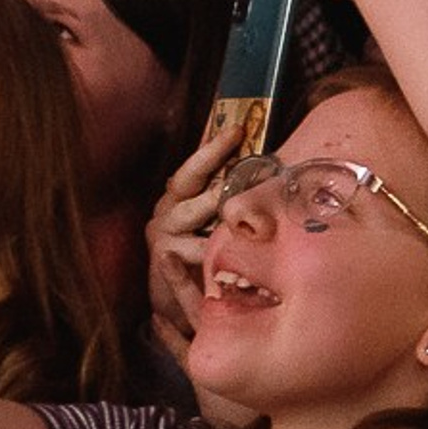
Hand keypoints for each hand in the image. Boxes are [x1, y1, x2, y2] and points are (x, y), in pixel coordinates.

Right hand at [146, 123, 244, 364]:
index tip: (237, 130)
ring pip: (192, 212)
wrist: (180, 298)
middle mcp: (168, 209)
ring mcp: (163, 231)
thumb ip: (228, 202)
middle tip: (239, 152)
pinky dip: (210, 247)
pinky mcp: (163, 255)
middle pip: (188, 181)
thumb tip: (264, 172)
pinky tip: (221, 245)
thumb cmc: (203, 257)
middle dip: (213, 162)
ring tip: (236, 199)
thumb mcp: (215, 226)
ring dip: (214, 205)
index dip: (213, 148)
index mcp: (180, 197)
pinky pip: (194, 248)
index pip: (196, 166)